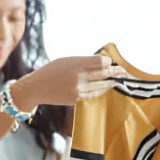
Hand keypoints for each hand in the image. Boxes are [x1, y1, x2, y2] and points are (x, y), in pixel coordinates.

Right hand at [10, 55, 126, 110]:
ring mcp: (79, 89)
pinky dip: (101, 90)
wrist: (37, 88)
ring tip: (117, 80)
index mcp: (76, 63)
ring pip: (101, 85)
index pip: (101, 62)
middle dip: (115, 72)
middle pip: (104, 73)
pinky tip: (105, 88)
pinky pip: (94, 94)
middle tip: (123, 71)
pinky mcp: (77, 99)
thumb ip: (83, 61)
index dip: (109, 62)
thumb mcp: (66, 60)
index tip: (112, 62)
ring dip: (111, 83)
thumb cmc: (51, 71)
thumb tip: (101, 60)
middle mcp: (79, 76)